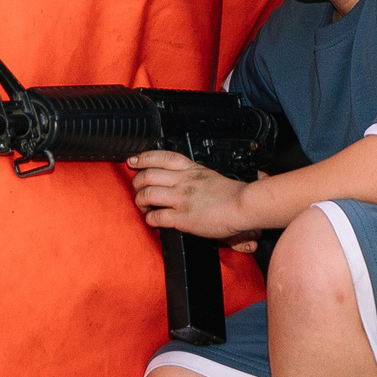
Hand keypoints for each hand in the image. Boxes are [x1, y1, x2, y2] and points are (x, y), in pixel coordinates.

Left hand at [126, 150, 259, 245]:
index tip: (133, 161)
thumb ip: (193, 177)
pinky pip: (156, 216)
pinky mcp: (182, 217)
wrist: (242, 206)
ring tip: (143, 205)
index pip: (161, 156)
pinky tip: (152, 220)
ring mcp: (182, 198)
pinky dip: (149, 219)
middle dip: (137, 182)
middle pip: (148, 175)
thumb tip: (180, 181)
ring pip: (147, 194)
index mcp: (191, 169)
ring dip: (140, 201)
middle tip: (137, 188)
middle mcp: (183, 181)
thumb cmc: (231, 194)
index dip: (144, 157)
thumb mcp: (209, 176)